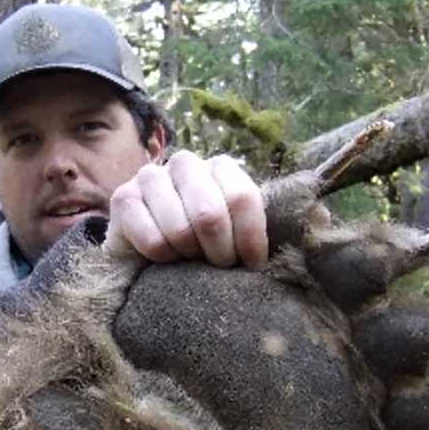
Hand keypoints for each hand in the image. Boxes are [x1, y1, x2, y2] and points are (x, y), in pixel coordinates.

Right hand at [102, 151, 266, 268]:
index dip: (250, 239)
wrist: (148, 253)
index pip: (243, 198)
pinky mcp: (123, 196)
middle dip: (218, 252)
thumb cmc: (202, 244)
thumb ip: (264, 226)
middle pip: (211, 214)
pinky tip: (164, 257)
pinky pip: (153, 240)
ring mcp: (151, 176)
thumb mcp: (238, 232)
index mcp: (221, 167)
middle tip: (216, 266)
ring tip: (189, 260)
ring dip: (188, 256)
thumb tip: (305, 229)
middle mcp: (186, 163)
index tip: (251, 264)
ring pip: (180, 228)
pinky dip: (162, 258)